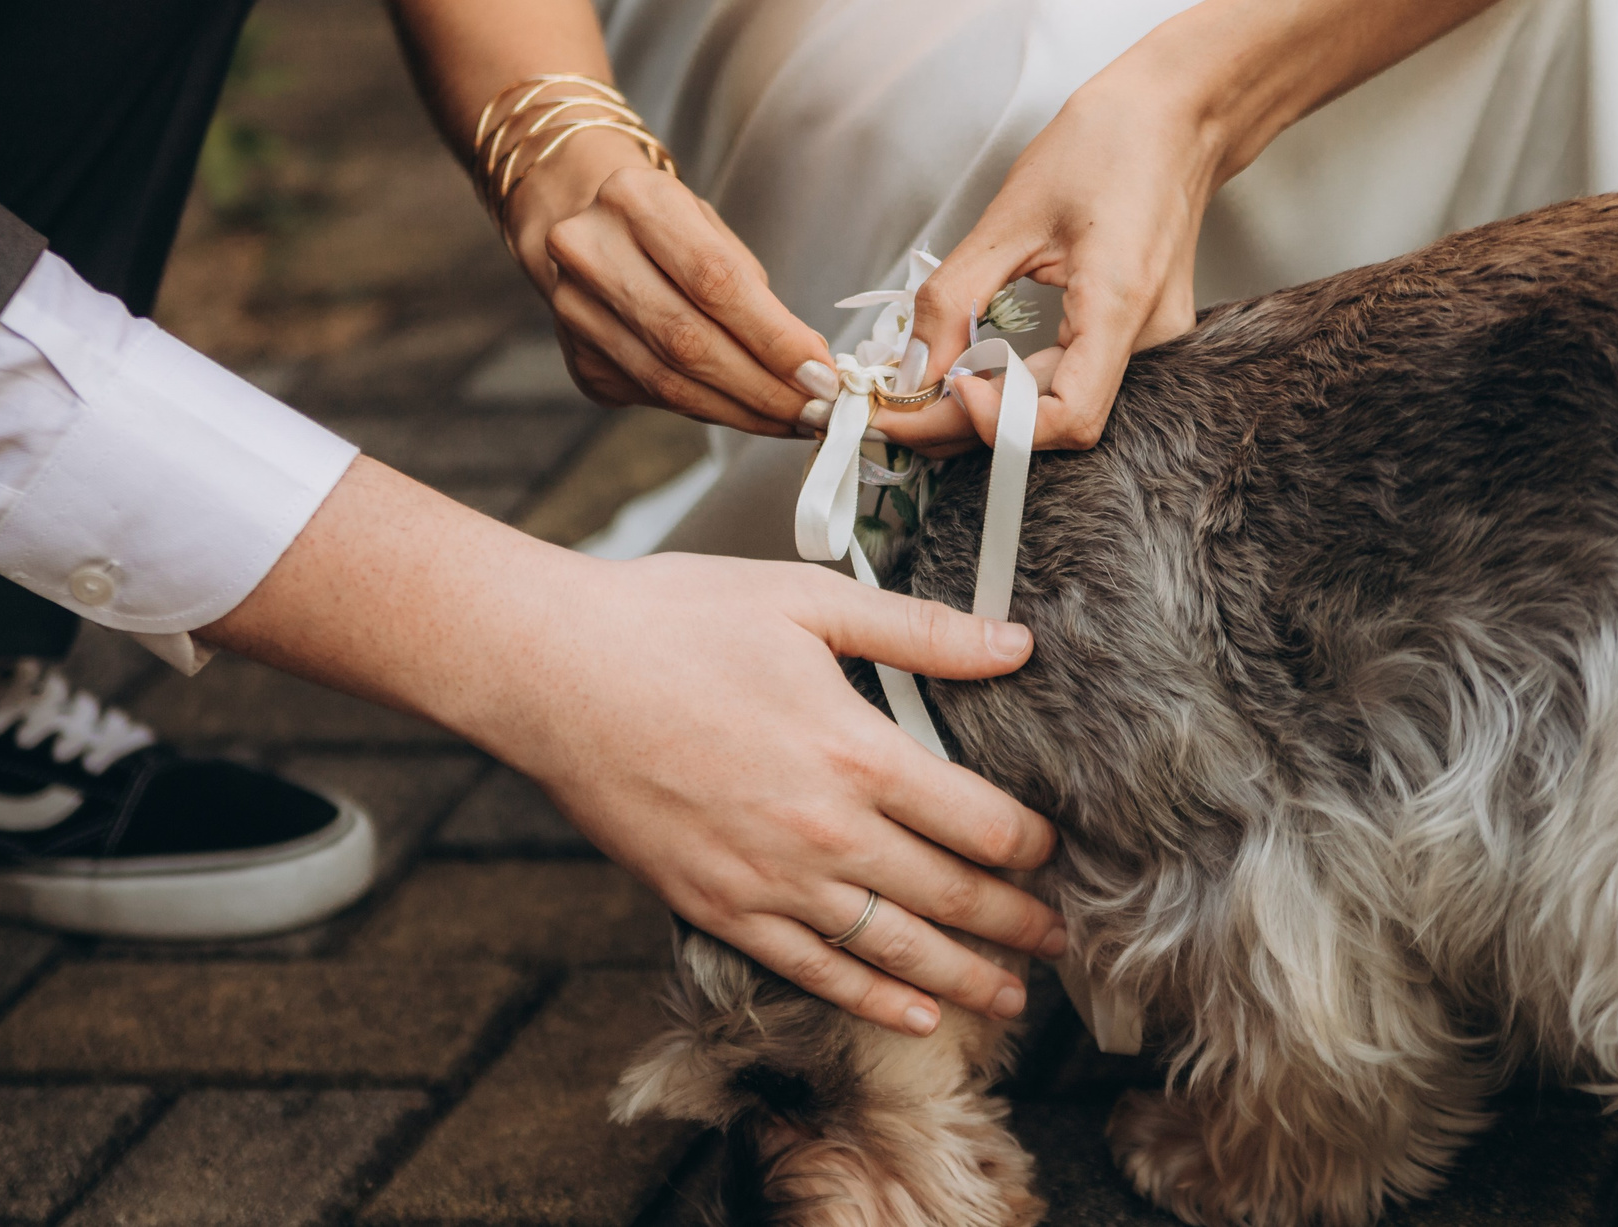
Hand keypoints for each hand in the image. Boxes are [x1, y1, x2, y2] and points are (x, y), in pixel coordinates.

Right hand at [500, 550, 1064, 1035]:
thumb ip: (920, 630)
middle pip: (950, 897)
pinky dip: (874, 1001)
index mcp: (858, 753)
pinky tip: (919, 1016)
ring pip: (892, 951)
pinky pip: (813, 973)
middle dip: (1018, 923)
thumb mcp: (807, 602)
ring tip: (1015, 995)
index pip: (981, 822)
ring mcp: (768, 882)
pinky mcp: (715, 908)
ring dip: (965, 978)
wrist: (551, 673)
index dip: (1033, 846)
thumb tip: (1016, 644)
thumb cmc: (675, 621)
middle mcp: (824, 832)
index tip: (1060, 853)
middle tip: (1066, 940)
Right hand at [502, 125, 835, 436]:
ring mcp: (575, 311)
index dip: (773, 338)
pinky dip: (712, 408)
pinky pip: (657, 398)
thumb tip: (808, 369)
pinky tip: (746, 410)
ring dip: (743, 410)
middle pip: (688, 342)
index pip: (714, 281)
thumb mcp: (709, 229)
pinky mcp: (580, 361)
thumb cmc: (663, 226)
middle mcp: (590, 252)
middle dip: (764, 387)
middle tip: (817, 412)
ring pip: (670, 383)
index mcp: (635, 200)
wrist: (576, 222)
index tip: (822, 375)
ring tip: (794, 420)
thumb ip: (754, 294)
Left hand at [875, 50, 1219, 454]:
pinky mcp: (1138, 335)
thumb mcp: (1011, 215)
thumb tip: (914, 368)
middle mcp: (1148, 339)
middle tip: (896, 412)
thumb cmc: (1106, 145)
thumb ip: (956, 297)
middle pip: (1057, 421)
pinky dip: (1019, 385)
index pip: (1068, 418)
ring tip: (925, 391)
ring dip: (990, 409)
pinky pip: (1074, 379)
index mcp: (1120, 305)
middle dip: (969, 425)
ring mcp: (1150, 342)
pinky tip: (974, 370)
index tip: (933, 397)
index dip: (997, 425)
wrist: (1177, 116)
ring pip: (1062, 406)